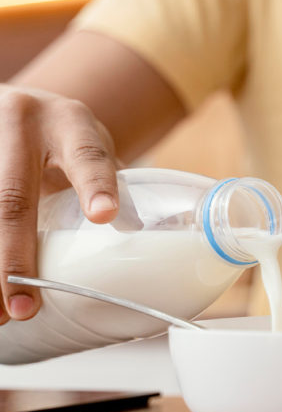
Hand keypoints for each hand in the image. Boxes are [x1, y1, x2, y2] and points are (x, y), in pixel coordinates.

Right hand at [0, 85, 118, 323]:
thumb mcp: (85, 144)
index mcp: (68, 122)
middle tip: (23, 308)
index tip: (105, 216)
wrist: (11, 102)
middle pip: (13, 197)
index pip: (86, 155)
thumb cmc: (58, 135)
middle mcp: (20, 124)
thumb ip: (108, 181)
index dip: (96, 186)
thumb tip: (139, 236)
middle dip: (15, 256)